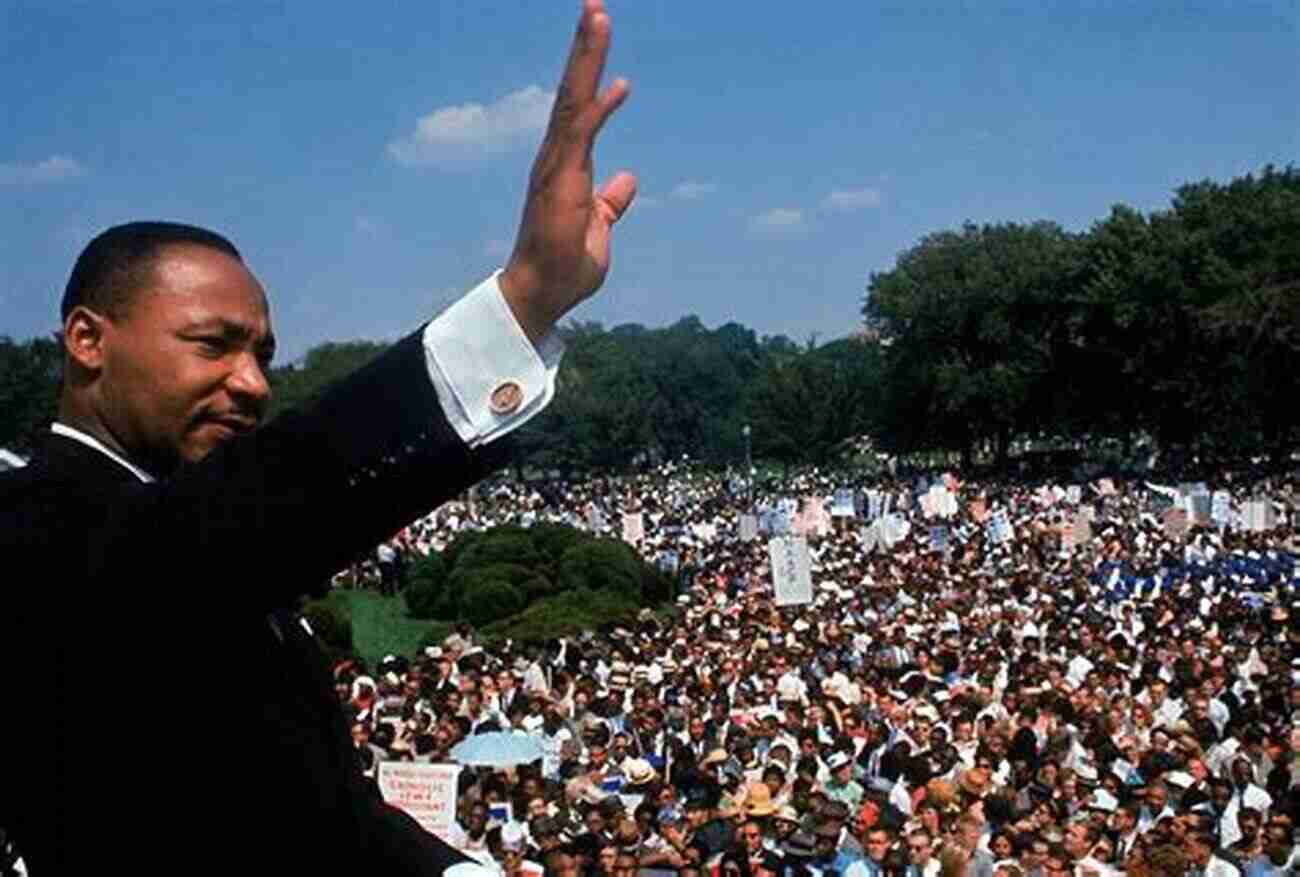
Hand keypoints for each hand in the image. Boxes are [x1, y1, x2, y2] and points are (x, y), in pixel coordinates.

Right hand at [499, 0, 636, 343]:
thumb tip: (626, 180)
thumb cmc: (565, 266)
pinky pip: (580, 136)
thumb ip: (609, 203)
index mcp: (566, 164)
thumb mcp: (598, 228)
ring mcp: (556, 167)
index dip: (591, 71)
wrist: (543, 294)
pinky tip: (617, 83)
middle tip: (595, 5)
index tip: (599, 34)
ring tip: (597, 16)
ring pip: (573, 101)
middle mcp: (557, 158)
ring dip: (586, 59)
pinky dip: (598, 107)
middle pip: (573, 91)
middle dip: (585, 48)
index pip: (580, 107)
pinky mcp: (561, 182)